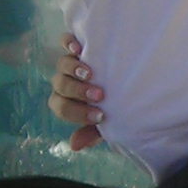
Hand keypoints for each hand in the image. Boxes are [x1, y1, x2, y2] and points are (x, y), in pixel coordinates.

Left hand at [51, 33, 104, 150]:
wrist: (126, 81)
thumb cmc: (113, 106)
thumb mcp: (106, 123)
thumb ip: (92, 132)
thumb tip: (75, 146)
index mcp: (65, 102)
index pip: (62, 108)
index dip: (78, 113)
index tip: (101, 116)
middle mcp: (63, 82)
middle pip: (61, 86)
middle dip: (79, 92)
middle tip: (99, 96)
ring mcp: (69, 63)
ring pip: (62, 65)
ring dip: (74, 69)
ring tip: (90, 73)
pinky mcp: (75, 46)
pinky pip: (65, 41)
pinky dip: (69, 43)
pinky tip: (79, 48)